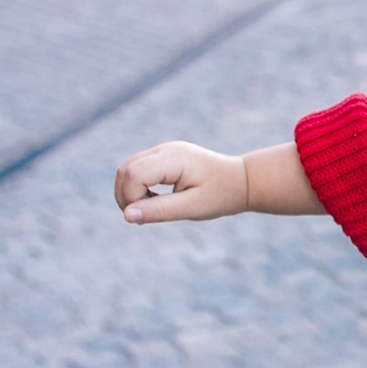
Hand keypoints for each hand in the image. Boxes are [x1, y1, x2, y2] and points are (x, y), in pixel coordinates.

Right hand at [114, 142, 246, 223]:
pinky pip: (137, 168)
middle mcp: (165, 149)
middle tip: (145, 217)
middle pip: (125, 169)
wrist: (241, 181)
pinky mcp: (163, 156)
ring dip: (129, 191)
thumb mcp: (192, 208)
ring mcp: (163, 150)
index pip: (133, 174)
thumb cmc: (221, 195)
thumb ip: (159, 211)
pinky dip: (136, 186)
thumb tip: (126, 215)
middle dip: (125, 196)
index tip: (148, 216)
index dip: (131, 198)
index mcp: (174, 159)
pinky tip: (153, 200)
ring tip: (150, 210)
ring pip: (127, 167)